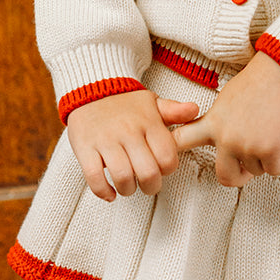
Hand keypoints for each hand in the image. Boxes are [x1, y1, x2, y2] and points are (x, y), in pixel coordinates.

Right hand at [67, 90, 199, 201]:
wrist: (90, 87)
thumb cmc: (125, 102)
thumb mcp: (151, 102)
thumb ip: (173, 110)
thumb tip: (195, 109)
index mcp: (148, 122)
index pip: (167, 157)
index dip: (167, 169)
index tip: (161, 168)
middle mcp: (128, 131)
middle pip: (148, 173)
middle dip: (151, 186)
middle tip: (147, 184)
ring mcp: (105, 140)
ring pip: (123, 178)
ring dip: (128, 190)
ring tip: (128, 185)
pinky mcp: (85, 147)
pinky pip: (95, 178)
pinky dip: (104, 191)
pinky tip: (110, 192)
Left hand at [173, 52, 279, 187]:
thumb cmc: (258, 81)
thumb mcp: (227, 99)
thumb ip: (220, 121)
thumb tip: (223, 138)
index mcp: (214, 123)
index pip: (182, 140)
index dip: (172, 150)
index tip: (167, 158)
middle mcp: (227, 138)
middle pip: (225, 177)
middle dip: (238, 175)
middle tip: (246, 167)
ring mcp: (247, 146)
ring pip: (256, 170)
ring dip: (264, 158)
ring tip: (269, 132)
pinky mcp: (270, 151)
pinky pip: (274, 169)